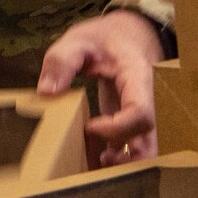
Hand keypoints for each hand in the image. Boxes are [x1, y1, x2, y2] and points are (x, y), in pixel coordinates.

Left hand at [38, 10, 164, 165]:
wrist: (127, 34)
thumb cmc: (104, 37)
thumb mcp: (78, 39)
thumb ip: (61, 61)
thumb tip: (46, 92)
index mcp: (138, 77)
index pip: (140, 112)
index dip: (116, 128)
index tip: (89, 126)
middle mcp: (148, 99)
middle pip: (151, 138)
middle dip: (130, 159)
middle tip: (101, 161)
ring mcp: (143, 112)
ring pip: (148, 148)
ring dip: (128, 162)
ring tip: (100, 163)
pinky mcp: (134, 122)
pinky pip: (136, 145)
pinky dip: (123, 157)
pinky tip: (101, 158)